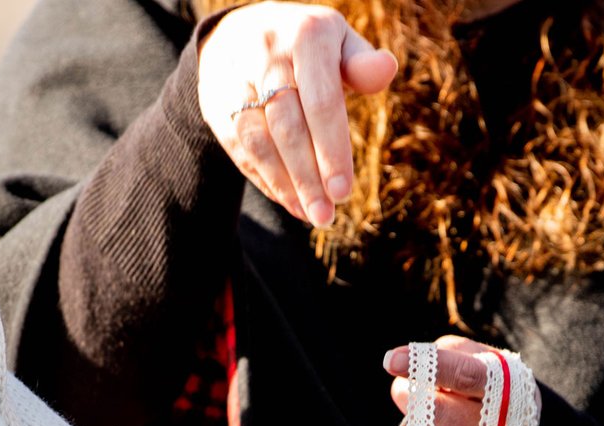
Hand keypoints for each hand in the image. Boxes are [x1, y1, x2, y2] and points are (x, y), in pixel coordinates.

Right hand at [197, 2, 397, 227]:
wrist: (238, 31)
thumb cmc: (306, 45)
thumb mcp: (337, 42)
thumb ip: (360, 63)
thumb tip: (386, 70)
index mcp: (305, 36)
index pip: (321, 102)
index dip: (332, 149)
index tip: (343, 192)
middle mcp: (266, 54)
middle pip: (287, 127)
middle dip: (308, 177)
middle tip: (326, 216)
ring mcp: (235, 79)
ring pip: (258, 141)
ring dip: (285, 184)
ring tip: (310, 215)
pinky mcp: (216, 104)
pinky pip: (239, 148)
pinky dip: (265, 179)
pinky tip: (289, 201)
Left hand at [383, 336, 499, 425]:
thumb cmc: (489, 386)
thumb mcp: (478, 358)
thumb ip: (447, 354)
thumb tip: (412, 370)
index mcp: (507, 387)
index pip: (466, 376)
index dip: (430, 367)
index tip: (393, 360)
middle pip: (440, 414)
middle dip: (412, 399)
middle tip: (405, 391)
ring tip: (421, 419)